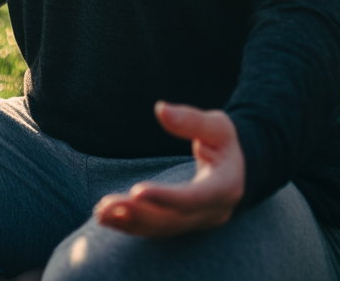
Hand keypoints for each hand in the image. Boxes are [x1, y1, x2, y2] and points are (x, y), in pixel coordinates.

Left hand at [94, 102, 244, 237]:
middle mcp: (213, 212)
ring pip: (162, 229)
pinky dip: (132, 226)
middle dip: (138, 213)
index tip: (138, 190)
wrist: (238, 168)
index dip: (167, 197)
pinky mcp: (184, 224)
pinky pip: (156, 229)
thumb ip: (190, 119)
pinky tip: (108, 219)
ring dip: (130, 223)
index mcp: (225, 186)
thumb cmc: (225, 141)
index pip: (194, 197)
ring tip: (101, 213)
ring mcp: (198, 223)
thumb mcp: (217, 125)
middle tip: (106, 205)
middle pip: (173, 219)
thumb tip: (160, 109)